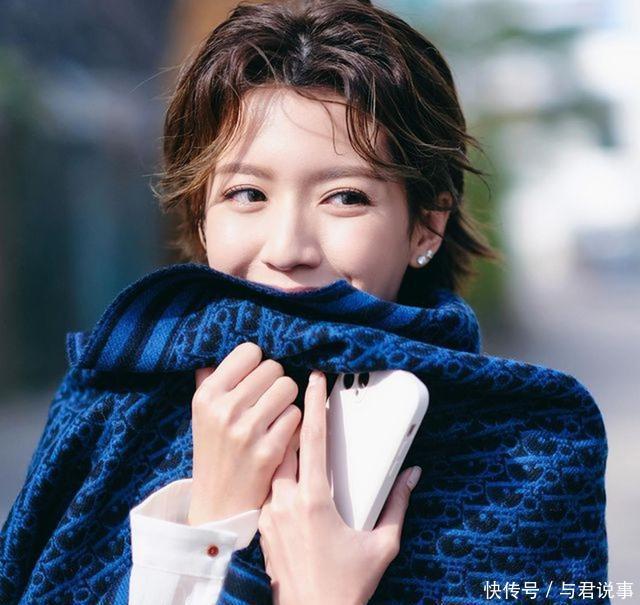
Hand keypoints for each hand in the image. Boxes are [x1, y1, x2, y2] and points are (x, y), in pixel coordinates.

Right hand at [188, 342, 302, 523]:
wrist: (219, 504)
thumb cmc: (215, 451)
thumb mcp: (202, 414)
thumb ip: (210, 379)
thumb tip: (221, 348)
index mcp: (206, 395)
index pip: (249, 352)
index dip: (258, 363)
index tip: (256, 377)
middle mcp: (224, 410)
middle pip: (273, 368)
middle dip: (275, 381)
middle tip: (267, 399)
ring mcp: (247, 431)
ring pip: (288, 388)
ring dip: (287, 401)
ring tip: (274, 415)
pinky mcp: (269, 451)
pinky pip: (296, 416)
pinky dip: (293, 424)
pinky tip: (280, 434)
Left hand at [258, 370, 421, 604]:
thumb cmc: (347, 585)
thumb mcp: (381, 546)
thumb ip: (397, 506)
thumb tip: (412, 475)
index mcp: (313, 500)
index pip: (311, 439)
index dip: (314, 404)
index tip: (314, 379)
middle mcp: (284, 502)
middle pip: (284, 445)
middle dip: (294, 422)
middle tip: (306, 405)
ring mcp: (268, 515)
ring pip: (272, 466)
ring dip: (285, 450)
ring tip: (300, 442)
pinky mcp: (261, 528)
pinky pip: (267, 489)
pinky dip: (279, 477)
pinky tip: (292, 481)